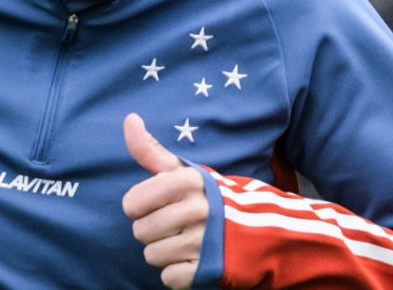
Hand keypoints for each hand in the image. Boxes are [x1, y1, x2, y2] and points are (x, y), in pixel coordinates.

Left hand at [121, 113, 209, 288]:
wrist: (262, 231)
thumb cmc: (212, 198)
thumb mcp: (185, 171)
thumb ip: (151, 151)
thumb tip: (129, 118)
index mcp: (187, 182)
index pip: (132, 203)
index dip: (139, 207)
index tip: (157, 205)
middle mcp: (196, 209)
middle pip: (141, 231)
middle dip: (153, 231)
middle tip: (175, 226)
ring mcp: (205, 241)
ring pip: (152, 256)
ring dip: (165, 253)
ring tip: (186, 242)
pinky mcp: (210, 270)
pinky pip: (169, 278)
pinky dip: (178, 274)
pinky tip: (194, 260)